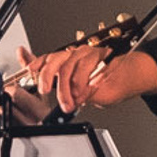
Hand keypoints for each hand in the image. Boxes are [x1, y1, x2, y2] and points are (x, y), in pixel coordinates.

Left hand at [17, 41, 152, 113]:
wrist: (128, 78)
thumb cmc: (104, 82)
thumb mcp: (78, 90)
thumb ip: (62, 88)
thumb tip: (44, 89)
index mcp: (68, 61)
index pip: (47, 59)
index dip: (34, 62)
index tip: (28, 69)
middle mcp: (76, 55)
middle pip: (55, 60)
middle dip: (47, 76)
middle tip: (45, 90)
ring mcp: (88, 55)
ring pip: (68, 67)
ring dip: (67, 89)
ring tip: (70, 102)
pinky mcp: (100, 58)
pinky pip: (86, 71)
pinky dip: (83, 85)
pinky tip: (83, 93)